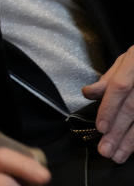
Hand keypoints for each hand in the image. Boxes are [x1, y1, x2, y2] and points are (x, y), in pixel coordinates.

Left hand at [83, 45, 133, 161]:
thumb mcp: (127, 60)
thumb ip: (109, 78)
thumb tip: (88, 93)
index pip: (119, 87)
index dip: (109, 108)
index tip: (100, 127)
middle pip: (132, 108)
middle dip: (118, 131)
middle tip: (104, 150)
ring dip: (131, 141)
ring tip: (118, 156)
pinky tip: (133, 149)